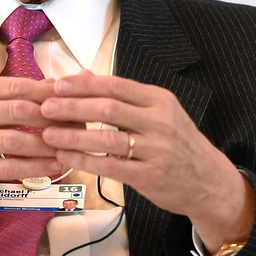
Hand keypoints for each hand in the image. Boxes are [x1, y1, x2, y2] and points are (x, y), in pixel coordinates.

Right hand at [0, 76, 71, 218]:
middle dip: (55, 118)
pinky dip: (32, 168)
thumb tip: (47, 90)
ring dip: (48, 146)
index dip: (51, 93)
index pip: (19, 86)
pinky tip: (50, 168)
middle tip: (80, 124)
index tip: (75, 97)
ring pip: (16, 140)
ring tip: (70, 148)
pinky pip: (5, 167)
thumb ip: (1, 97)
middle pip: (22, 110)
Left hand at [39, 71, 254, 252]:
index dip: (84, 85)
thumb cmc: (177, 143)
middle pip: (109, 109)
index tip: (58, 85)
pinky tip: (65, 156)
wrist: (209, 181)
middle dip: (73, 107)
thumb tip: (83, 74)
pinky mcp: (150, 177)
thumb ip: (122, 95)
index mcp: (160, 100)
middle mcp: (160, 122)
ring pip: (107, 138)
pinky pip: (110, 166)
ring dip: (74, 135)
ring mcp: (156, 150)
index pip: (117, 86)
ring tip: (48, 133)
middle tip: (46, 108)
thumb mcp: (158, 112)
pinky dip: (85, 160)